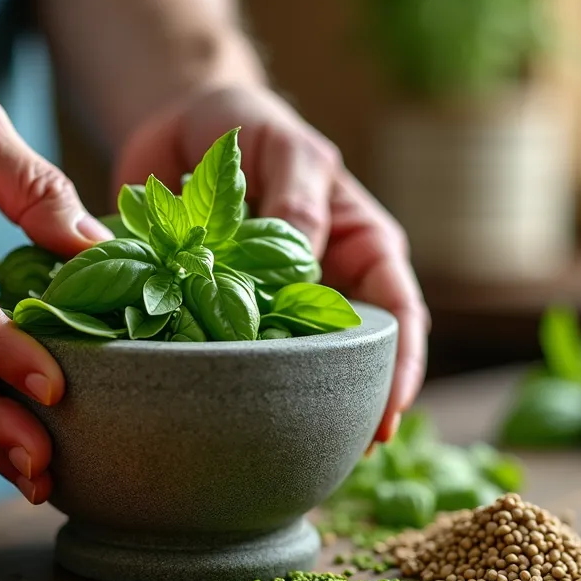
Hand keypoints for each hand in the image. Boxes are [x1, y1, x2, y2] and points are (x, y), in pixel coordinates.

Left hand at [114, 86, 429, 441]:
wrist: (179, 122)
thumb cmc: (250, 126)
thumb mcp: (286, 149)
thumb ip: (300, 200)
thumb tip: (307, 259)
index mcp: (362, 247)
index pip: (400, 316)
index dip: (401, 368)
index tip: (388, 415)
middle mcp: (325, 283)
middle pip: (353, 357)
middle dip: (352, 407)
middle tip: (340, 458)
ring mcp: (273, 303)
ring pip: (294, 367)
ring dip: (291, 406)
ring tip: (285, 455)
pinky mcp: (221, 310)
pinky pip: (231, 355)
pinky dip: (230, 384)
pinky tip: (219, 417)